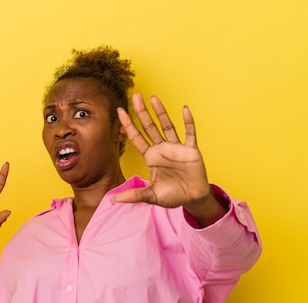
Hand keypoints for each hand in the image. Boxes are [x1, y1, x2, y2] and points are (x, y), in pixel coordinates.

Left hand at [114, 94, 226, 225]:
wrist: (193, 199)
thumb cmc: (172, 196)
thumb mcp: (152, 196)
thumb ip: (135, 195)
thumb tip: (114, 200)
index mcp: (151, 157)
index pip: (136, 138)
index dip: (128, 125)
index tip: (120, 111)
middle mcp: (162, 149)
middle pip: (150, 127)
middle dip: (142, 112)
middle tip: (135, 96)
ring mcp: (177, 148)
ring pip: (167, 126)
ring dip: (161, 112)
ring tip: (153, 98)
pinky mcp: (191, 150)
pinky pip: (190, 133)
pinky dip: (188, 122)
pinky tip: (184, 109)